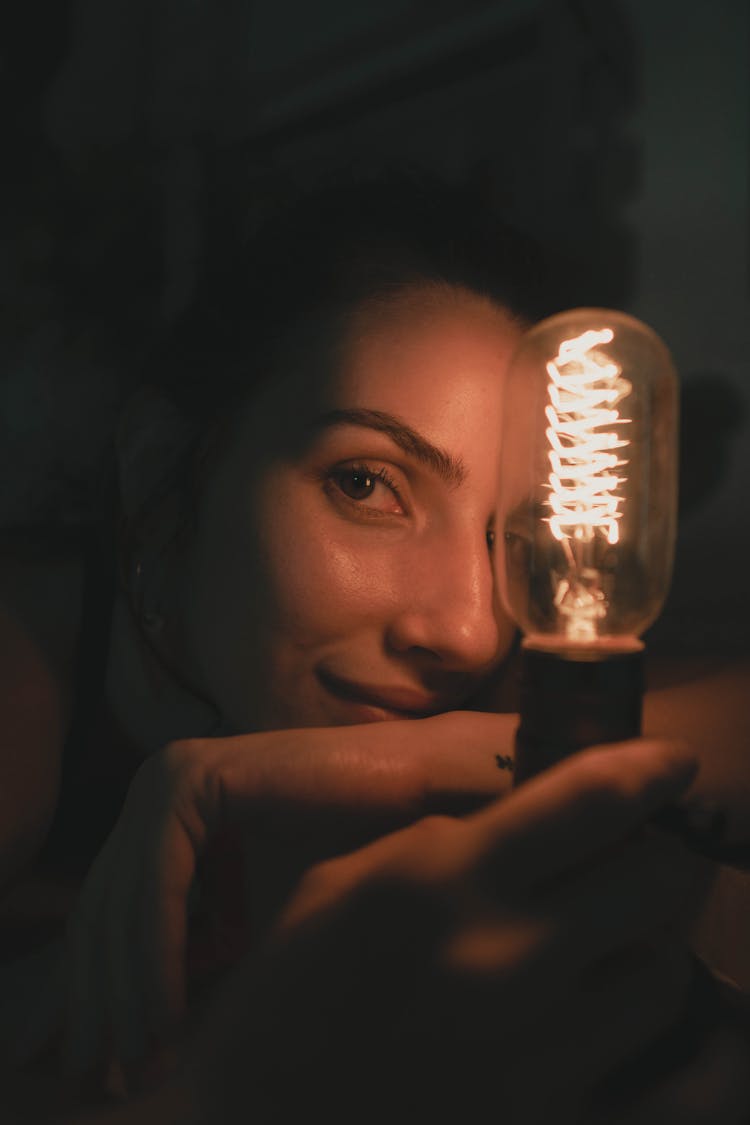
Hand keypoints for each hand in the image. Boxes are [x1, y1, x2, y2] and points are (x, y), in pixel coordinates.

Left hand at [5, 711, 515, 1078]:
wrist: (407, 796)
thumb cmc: (342, 859)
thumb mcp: (247, 922)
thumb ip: (194, 958)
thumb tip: (140, 1035)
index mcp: (165, 813)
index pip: (107, 912)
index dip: (94, 994)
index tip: (95, 1066)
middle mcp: (156, 787)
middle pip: (102, 910)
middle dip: (97, 1003)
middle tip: (103, 1078)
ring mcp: (168, 778)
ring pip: (121, 903)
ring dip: (124, 992)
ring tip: (136, 1062)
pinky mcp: (192, 781)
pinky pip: (157, 885)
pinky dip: (157, 957)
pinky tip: (164, 1016)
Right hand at [183, 737, 710, 1124]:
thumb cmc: (285, 996)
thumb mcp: (344, 884)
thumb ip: (444, 847)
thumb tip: (535, 821)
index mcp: (443, 882)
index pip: (590, 800)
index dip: (650, 768)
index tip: (675, 764)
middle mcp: (505, 961)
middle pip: (654, 880)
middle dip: (655, 855)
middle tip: (633, 855)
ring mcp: (535, 1054)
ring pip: (663, 972)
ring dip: (648, 941)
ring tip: (609, 938)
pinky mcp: (549, 1123)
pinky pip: (652, 1069)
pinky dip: (650, 1027)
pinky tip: (620, 1013)